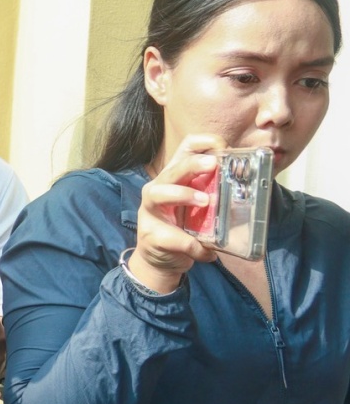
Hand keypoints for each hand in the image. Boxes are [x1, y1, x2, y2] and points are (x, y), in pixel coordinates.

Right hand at [129, 134, 223, 292]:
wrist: (160, 260)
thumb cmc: (183, 228)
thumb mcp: (200, 208)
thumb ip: (215, 196)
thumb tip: (252, 191)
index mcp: (175, 177)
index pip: (185, 148)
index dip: (203, 143)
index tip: (223, 148)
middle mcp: (158, 188)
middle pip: (172, 169)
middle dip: (193, 165)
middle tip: (214, 165)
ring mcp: (150, 211)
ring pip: (160, 194)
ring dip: (184, 195)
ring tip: (205, 202)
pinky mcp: (151, 235)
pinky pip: (176, 238)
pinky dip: (195, 246)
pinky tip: (207, 252)